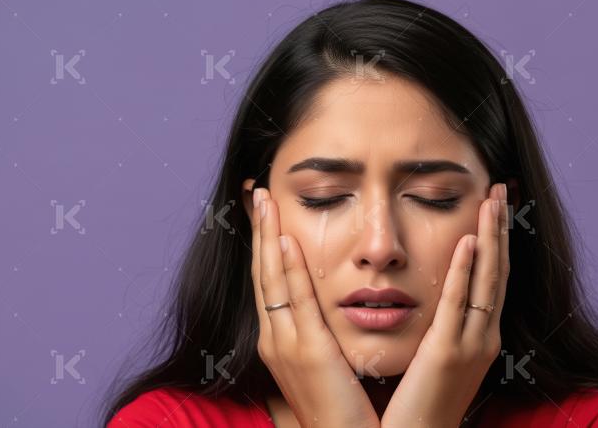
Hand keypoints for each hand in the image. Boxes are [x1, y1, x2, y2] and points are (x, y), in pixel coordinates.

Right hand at [250, 187, 379, 427]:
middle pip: (263, 273)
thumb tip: (326, 308)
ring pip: (271, 280)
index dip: (264, 244)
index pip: (268, 280)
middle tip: (257, 192)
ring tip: (265, 200)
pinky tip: (286, 241)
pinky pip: (295, 303)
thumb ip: (320, 332)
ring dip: (268, 237)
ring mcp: (286, 344)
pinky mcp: (307, 352)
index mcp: (280, 339)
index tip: (264, 211)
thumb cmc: (340, 405)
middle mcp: (275, 338)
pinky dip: (287, 270)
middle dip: (259, 231)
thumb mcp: (325, 362)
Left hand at [381, 183, 509, 427]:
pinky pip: (458, 304)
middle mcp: (483, 337)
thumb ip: (443, 329)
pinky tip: (470, 241)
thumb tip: (438, 302)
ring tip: (492, 200)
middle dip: (500, 228)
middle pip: (497, 271)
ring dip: (491, 237)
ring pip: (487, 280)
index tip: (495, 207)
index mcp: (480, 336)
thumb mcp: (439, 360)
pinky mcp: (448, 353)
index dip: (497, 240)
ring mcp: (471, 345)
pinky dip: (465, 271)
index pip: (492, 278)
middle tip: (500, 189)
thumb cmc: (421, 405)